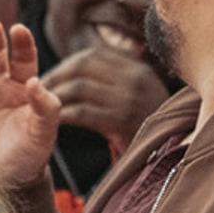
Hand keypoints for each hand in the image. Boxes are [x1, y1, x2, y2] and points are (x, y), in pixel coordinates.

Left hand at [38, 44, 169, 150]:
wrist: (174, 158)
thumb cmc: (152, 131)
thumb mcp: (142, 96)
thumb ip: (119, 80)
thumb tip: (84, 69)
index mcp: (138, 69)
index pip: (94, 54)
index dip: (68, 63)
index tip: (53, 76)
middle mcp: (135, 79)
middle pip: (84, 65)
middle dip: (57, 75)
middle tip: (40, 90)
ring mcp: (130, 99)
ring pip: (80, 87)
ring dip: (57, 95)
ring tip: (43, 106)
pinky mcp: (122, 123)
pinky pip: (83, 113)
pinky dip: (65, 116)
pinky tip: (55, 123)